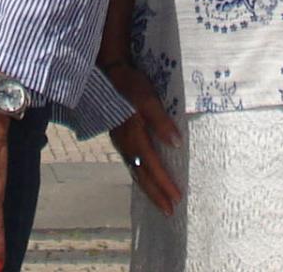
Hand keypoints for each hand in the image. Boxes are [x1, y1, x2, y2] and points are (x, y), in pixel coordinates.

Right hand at [105, 64, 182, 215]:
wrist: (105, 71)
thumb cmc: (129, 83)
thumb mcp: (147, 98)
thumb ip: (160, 120)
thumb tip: (176, 143)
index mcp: (133, 136)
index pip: (152, 167)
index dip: (164, 183)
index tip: (177, 199)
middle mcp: (125, 144)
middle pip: (142, 175)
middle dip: (156, 194)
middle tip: (169, 211)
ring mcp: (119, 141)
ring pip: (135, 171)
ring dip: (148, 187)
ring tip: (159, 200)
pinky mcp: (118, 136)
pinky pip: (130, 162)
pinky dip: (139, 174)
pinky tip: (144, 176)